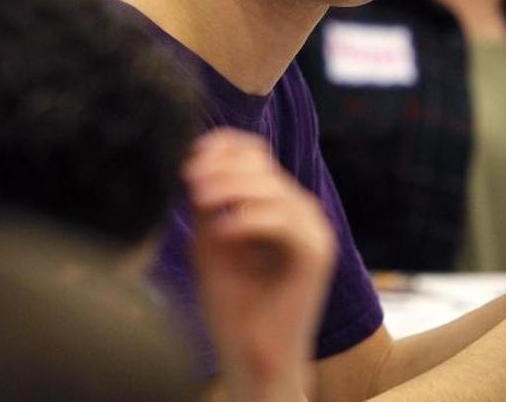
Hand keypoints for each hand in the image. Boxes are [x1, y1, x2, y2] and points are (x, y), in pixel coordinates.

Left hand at [185, 128, 334, 401]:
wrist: (252, 358)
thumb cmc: (232, 306)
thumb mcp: (210, 242)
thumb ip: (208, 204)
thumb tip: (195, 163)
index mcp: (277, 205)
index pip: (255, 154)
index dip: (222, 147)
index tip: (188, 157)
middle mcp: (300, 212)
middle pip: (263, 164)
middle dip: (221, 166)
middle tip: (189, 179)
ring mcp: (313, 232)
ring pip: (273, 187)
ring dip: (231, 187)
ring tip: (199, 198)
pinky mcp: (316, 255)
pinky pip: (284, 220)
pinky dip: (249, 219)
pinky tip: (222, 230)